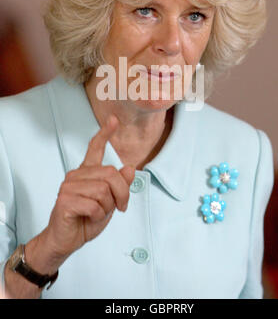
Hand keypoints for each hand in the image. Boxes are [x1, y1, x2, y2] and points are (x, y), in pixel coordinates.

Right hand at [40, 114, 134, 265]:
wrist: (67, 241)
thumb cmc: (87, 220)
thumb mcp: (110, 202)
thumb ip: (119, 186)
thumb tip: (130, 168)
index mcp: (86, 172)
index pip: (95, 148)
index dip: (105, 133)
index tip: (113, 119)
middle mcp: (76, 174)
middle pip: (111, 174)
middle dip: (122, 194)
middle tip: (120, 207)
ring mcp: (68, 186)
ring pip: (104, 190)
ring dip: (108, 207)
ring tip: (99, 213)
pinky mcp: (65, 200)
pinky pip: (94, 205)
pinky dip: (98, 215)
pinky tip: (89, 217)